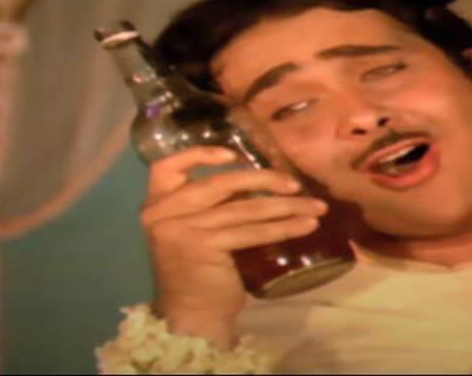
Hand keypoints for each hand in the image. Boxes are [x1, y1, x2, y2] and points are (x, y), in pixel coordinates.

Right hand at [140, 145, 326, 347]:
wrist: (191, 317)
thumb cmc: (197, 273)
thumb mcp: (196, 230)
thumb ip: (213, 205)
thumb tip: (258, 181)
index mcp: (156, 205)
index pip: (166, 166)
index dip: (198, 154)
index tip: (233, 154)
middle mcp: (163, 213)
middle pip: (219, 183)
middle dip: (263, 180)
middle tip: (295, 184)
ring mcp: (182, 228)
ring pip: (242, 208)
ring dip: (285, 206)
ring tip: (315, 207)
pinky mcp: (204, 245)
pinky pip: (252, 231)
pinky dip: (283, 227)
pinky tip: (305, 226)